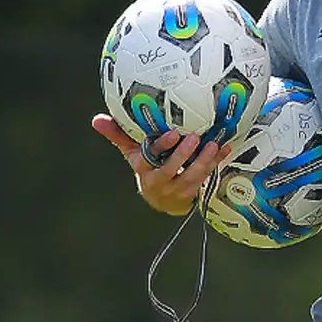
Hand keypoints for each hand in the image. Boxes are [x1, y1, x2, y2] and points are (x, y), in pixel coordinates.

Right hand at [92, 114, 232, 215]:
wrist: (163, 200)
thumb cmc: (148, 168)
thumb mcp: (132, 153)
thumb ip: (118, 135)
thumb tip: (97, 120)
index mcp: (144, 168)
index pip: (148, 158)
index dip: (159, 147)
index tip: (170, 134)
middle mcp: (159, 180)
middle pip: (171, 169)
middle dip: (183, 154)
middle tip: (194, 137)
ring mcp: (177, 189)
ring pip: (191, 176)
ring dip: (204, 161)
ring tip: (213, 144)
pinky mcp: (192, 192)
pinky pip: (206, 177)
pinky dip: (216, 163)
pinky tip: (225, 148)